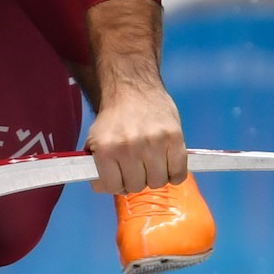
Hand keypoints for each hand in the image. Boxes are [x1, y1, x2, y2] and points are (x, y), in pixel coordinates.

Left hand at [81, 0, 187, 194]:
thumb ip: (96, 166)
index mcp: (106, 149)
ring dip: (154, 177)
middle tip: (136, 166)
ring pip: (157, 182)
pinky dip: (174, 175)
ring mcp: (154, 143)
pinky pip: (179, 174)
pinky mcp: (175, 138)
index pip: (113, 187)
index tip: (120, 176)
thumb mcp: (95, 139)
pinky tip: (167, 165)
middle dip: (135, 179)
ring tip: (151, 164)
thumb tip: (104, 187)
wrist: (132, 87)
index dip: (117, 184)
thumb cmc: (114, 117)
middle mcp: (129, 148)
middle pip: (136, 186)